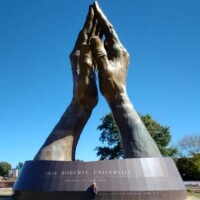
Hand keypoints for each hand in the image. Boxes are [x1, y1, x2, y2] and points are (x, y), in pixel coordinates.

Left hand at [70, 6, 97, 109]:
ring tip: (100, 23)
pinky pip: (93, 51)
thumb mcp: (85, 76)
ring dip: (94, 32)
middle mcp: (79, 56)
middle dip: (91, 23)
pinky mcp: (88, 65)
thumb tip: (85, 44)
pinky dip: (97, 44)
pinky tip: (101, 41)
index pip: (83, 35)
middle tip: (96, 11)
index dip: (88, 22)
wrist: (82, 101)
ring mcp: (83, 60)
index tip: (92, 10)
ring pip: (90, 43)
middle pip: (86, 36)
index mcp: (78, 56)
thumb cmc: (84, 91)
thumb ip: (85, 61)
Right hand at [90, 2, 160, 157]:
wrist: (118, 96)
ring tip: (97, 20)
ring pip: (111, 39)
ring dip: (103, 29)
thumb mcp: (104, 69)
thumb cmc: (111, 85)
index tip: (94, 6)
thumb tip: (95, 37)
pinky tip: (101, 38)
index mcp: (117, 51)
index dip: (101, 17)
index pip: (109, 30)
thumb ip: (99, 53)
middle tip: (94, 9)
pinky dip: (105, 40)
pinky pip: (111, 46)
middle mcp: (121, 51)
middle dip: (102, 20)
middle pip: (110, 31)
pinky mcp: (118, 61)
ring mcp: (120, 56)